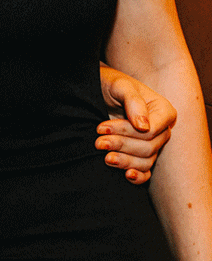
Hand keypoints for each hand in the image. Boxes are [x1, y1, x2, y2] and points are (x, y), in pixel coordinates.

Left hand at [97, 64, 175, 183]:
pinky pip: (146, 170)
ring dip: (125, 162)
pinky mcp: (142, 153)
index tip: (102, 128)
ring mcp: (152, 143)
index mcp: (163, 111)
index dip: (126, 132)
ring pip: (146, 160)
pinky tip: (126, 175)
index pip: (152, 130)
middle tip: (98, 142)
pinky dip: (139, 176)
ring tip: (105, 157)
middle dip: (121, 145)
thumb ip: (133, 101)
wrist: (100, 90)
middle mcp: (162, 129)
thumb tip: (144, 127)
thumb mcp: (120, 85)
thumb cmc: (112, 84)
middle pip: (148, 147)